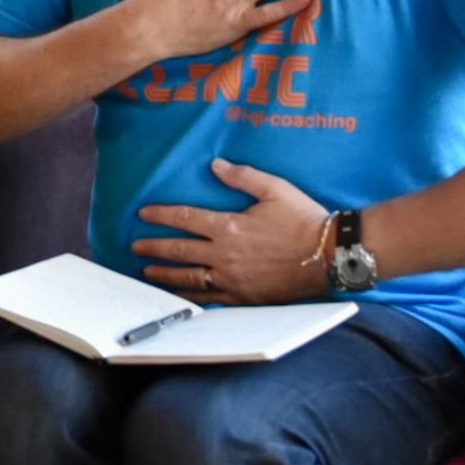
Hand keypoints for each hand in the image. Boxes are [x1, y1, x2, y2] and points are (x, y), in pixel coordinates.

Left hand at [131, 158, 331, 304]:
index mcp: (229, 227)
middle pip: (179, 251)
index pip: (185, 219)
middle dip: (154, 248)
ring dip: (165, 275)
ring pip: (189, 278)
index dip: (161, 216)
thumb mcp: (275, 189)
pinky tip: (179, 296)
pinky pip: (210, 299)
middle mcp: (224, 255)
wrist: (329, 255)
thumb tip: (216, 165)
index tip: (143, 214)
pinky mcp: (244, 298)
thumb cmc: (303, 219)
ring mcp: (232, 279)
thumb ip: (243, 176)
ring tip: (147, 273)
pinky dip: (190, 297)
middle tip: (135, 246)